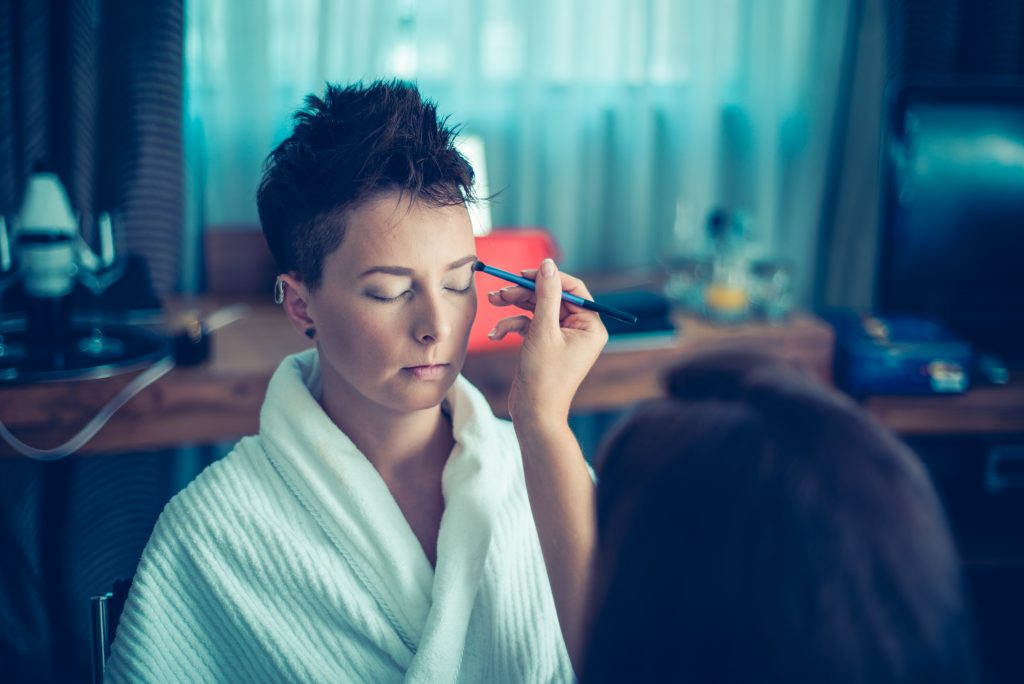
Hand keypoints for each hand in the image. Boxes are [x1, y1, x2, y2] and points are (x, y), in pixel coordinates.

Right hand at [487, 259, 607, 426]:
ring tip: (492, 303)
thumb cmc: (544, 376)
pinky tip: (497, 334)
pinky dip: (512, 326)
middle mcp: (580, 330)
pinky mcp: (545, 345)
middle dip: (523, 294)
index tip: (523, 273)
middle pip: (551, 297)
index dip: (548, 278)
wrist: (534, 414)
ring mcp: (562, 338)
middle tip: (500, 292)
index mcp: (590, 326)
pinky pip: (529, 326)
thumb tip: (547, 265)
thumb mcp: (543, 330)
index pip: (573, 289)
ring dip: (513, 307)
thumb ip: (545, 295)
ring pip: (537, 310)